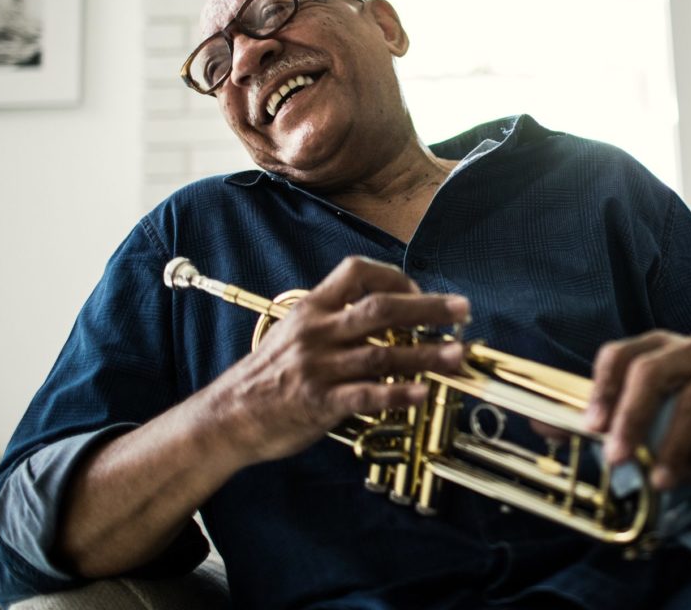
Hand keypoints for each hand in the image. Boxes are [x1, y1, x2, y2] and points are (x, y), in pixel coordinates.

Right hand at [215, 256, 468, 463]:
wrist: (227, 417)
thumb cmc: (267, 375)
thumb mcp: (294, 332)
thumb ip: (334, 318)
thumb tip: (385, 311)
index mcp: (312, 308)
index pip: (357, 272)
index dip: (395, 277)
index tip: (420, 291)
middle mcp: (317, 332)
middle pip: (382, 308)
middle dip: (428, 308)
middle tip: (463, 311)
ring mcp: (319, 367)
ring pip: (383, 353)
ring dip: (426, 353)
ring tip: (458, 355)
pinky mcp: (319, 402)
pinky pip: (366, 394)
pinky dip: (398, 393)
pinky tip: (423, 393)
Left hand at [584, 331, 690, 490]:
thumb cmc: (685, 415)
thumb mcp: (643, 413)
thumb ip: (596, 420)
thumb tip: (538, 425)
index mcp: (656, 347)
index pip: (620, 355)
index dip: (602, 390)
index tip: (592, 429)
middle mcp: (690, 347)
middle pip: (652, 373)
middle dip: (631, 419)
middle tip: (618, 459)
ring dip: (673, 446)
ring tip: (661, 480)